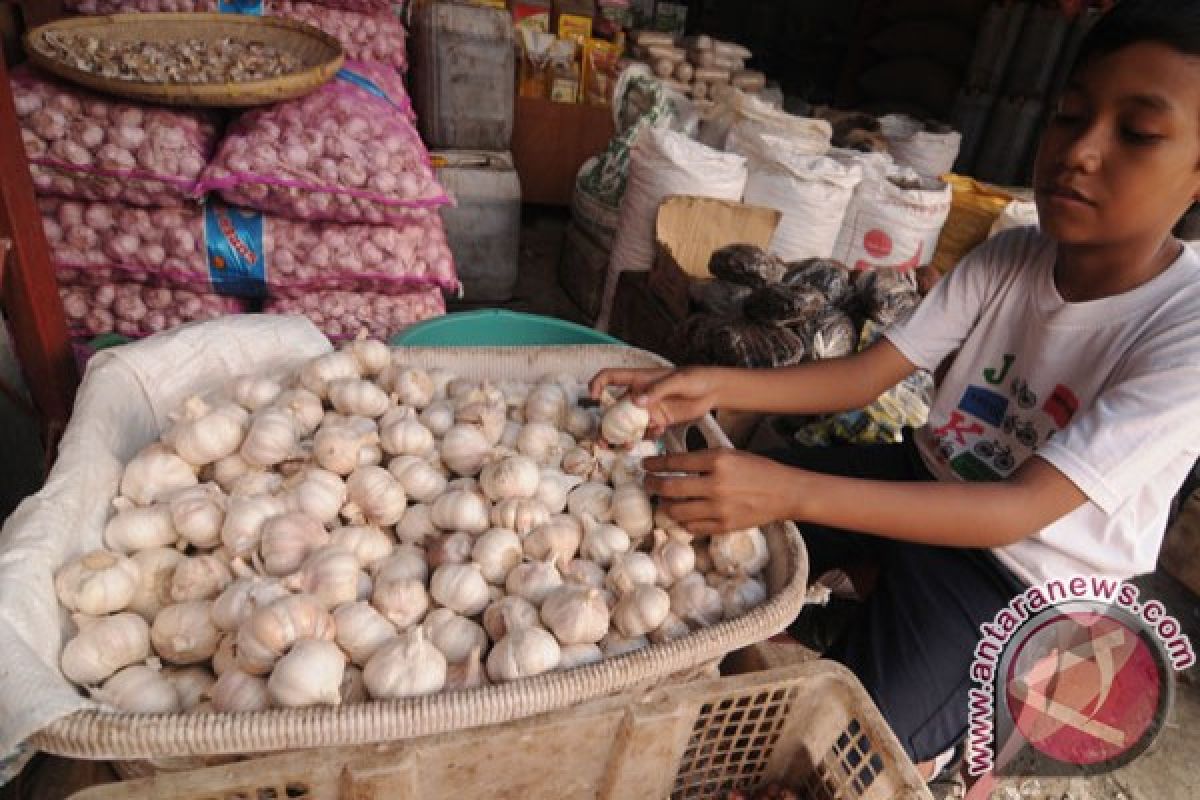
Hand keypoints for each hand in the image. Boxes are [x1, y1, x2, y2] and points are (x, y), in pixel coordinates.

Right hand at [589, 367, 722, 437]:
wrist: (712, 391)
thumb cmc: (694, 378)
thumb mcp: (677, 381)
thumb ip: (657, 390)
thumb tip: (637, 401)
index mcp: (638, 379)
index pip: (610, 377)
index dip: (597, 384)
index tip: (593, 397)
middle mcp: (639, 395)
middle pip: (614, 410)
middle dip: (607, 426)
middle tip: (604, 441)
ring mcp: (648, 409)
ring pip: (628, 425)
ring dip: (625, 436)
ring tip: (628, 446)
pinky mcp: (659, 420)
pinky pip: (646, 432)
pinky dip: (647, 436)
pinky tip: (657, 432)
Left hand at [641, 448, 800, 535]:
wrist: (784, 493)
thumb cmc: (757, 469)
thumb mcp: (731, 454)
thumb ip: (703, 459)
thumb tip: (673, 463)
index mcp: (718, 460)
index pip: (675, 462)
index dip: (655, 464)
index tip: (646, 465)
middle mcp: (716, 484)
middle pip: (670, 487)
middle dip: (653, 485)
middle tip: (648, 483)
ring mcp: (719, 508)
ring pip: (677, 511)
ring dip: (665, 505)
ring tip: (664, 501)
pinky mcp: (723, 526)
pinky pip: (692, 527)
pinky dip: (683, 521)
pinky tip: (682, 514)